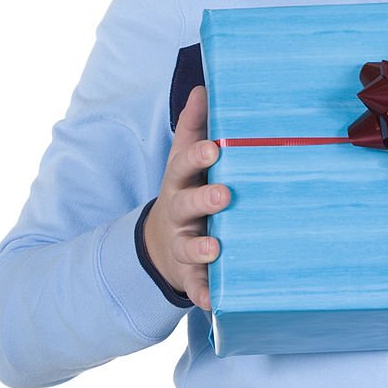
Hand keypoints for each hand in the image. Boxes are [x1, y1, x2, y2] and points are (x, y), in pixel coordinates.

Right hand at [143, 86, 228, 308]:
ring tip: (217, 247)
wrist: (161, 242)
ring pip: (190, 246)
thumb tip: (203, 86)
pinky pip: (196, 286)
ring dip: (202, 247)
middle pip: (187, 205)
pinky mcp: (190, 275)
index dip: (199, 156)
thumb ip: (194, 125)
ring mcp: (182, 245)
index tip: (217, 147)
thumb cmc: (186, 189)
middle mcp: (178, 214)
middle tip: (225, 194)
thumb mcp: (184, 158)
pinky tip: (214, 301)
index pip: (185, 165)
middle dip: (204, 199)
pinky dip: (204, 294)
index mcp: (180, 182)